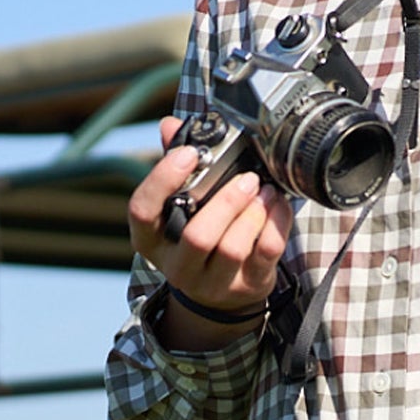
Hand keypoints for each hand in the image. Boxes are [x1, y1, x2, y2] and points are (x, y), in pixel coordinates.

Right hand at [128, 117, 292, 348]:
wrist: (221, 293)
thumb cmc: (199, 234)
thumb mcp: (180, 206)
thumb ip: (175, 165)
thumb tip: (170, 125)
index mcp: (152, 239)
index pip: (142, 211)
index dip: (162, 180)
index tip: (189, 154)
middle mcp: (177, 265)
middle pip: (197, 236)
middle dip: (226, 202)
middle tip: (246, 177)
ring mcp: (212, 281)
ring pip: (233, 249)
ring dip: (253, 213)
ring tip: (264, 189)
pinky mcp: (247, 286)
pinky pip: (266, 252)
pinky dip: (277, 222)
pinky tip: (277, 203)